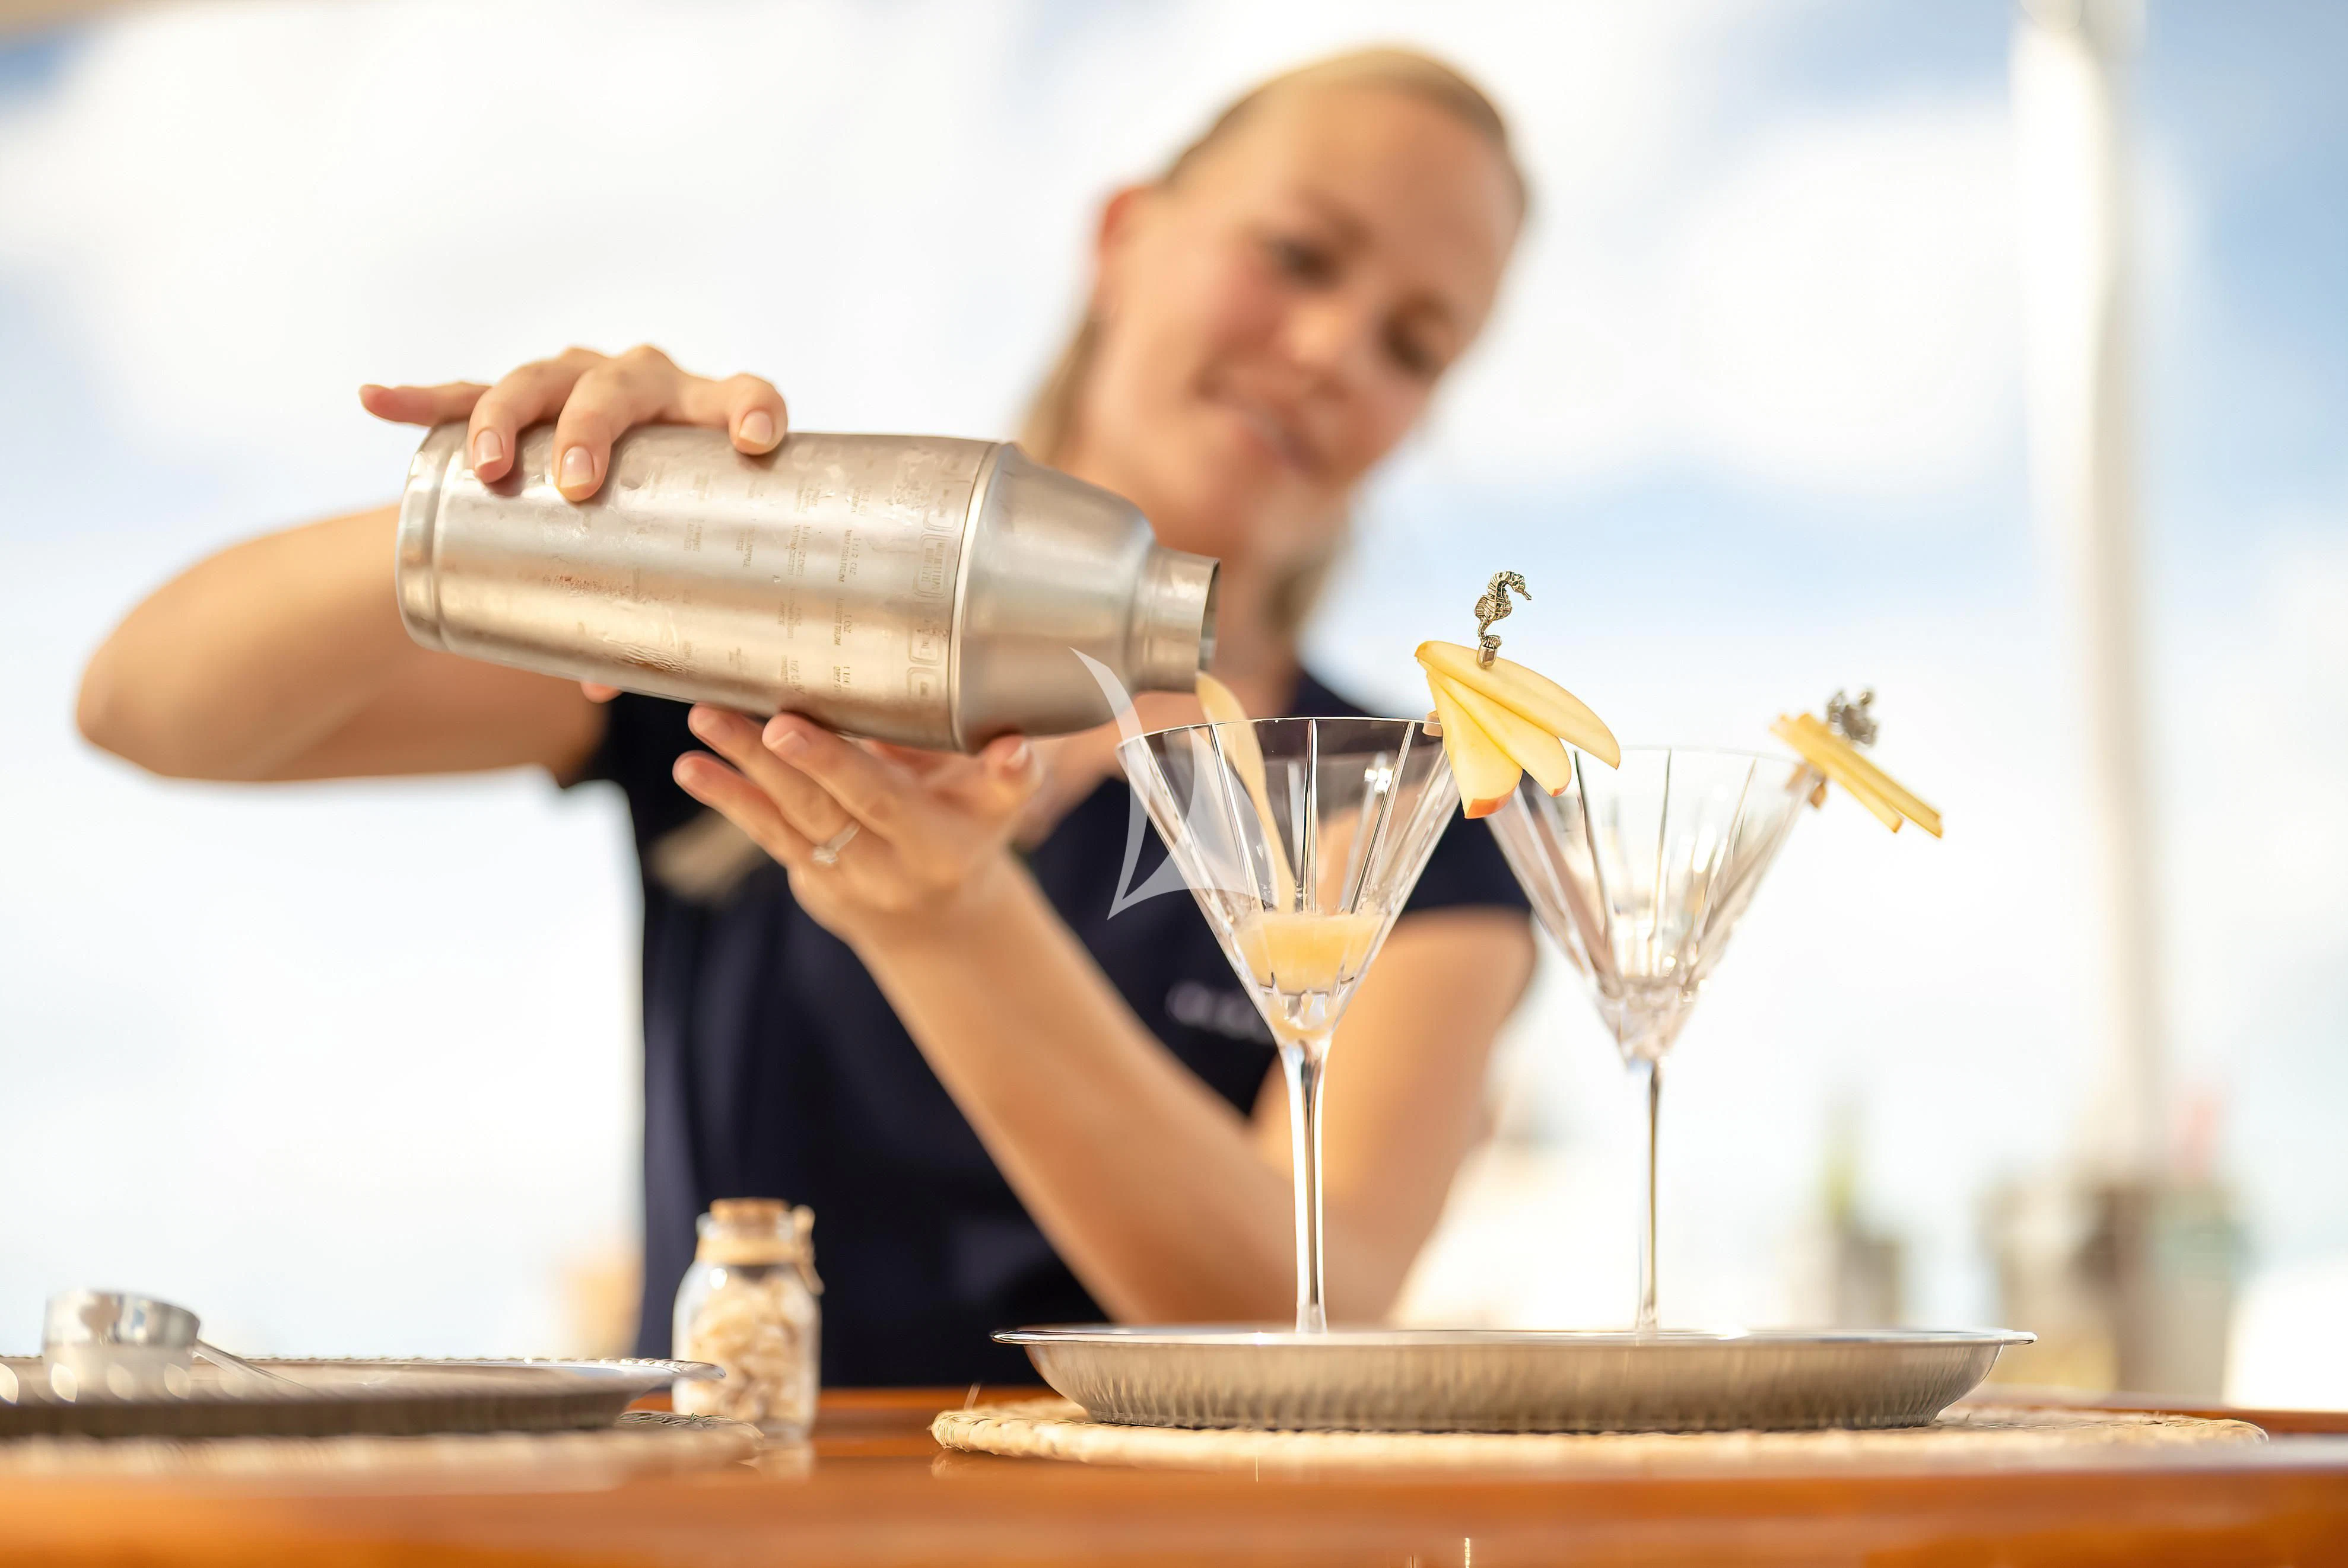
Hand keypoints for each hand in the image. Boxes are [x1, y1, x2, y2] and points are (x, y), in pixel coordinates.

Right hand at [360, 345, 786, 702]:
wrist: (620, 473)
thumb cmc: (670, 531)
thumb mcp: (677, 563)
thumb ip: (659, 622)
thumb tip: (601, 688)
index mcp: (705, 416)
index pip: (748, 396)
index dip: (755, 410)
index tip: (756, 442)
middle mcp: (646, 383)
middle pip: (618, 385)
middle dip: (593, 428)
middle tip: (579, 485)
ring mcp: (578, 380)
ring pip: (538, 380)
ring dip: (505, 416)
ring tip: (486, 464)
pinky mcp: (521, 396)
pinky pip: (463, 391)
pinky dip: (420, 399)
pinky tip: (375, 399)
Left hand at [672, 707, 1043, 945]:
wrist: (940, 917)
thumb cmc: (970, 825)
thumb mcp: (996, 804)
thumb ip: (999, 768)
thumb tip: (1007, 740)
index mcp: (941, 842)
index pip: (885, 801)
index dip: (838, 766)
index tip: (799, 727)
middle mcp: (890, 865)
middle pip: (832, 808)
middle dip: (789, 762)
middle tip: (744, 718)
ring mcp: (843, 876)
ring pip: (789, 819)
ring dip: (741, 770)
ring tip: (705, 721)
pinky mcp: (809, 876)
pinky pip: (766, 835)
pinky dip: (729, 797)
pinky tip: (692, 767)